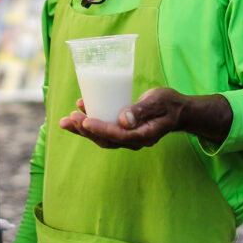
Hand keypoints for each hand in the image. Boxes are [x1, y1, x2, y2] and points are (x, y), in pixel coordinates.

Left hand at [58, 88, 186, 149]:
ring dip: (82, 129)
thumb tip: (123, 119)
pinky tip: (81, 108)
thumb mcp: (158, 101)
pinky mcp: (123, 132)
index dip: (100, 129)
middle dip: (84, 130)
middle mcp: (134, 141)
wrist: (178, 111)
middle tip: (68, 118)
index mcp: (144, 135)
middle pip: (105, 140)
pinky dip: (90, 123)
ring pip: (101, 137)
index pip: (118, 136)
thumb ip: (142, 110)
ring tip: (64, 121)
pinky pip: (104, 130)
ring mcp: (128, 138)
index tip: (84, 120)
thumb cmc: (169, 103)